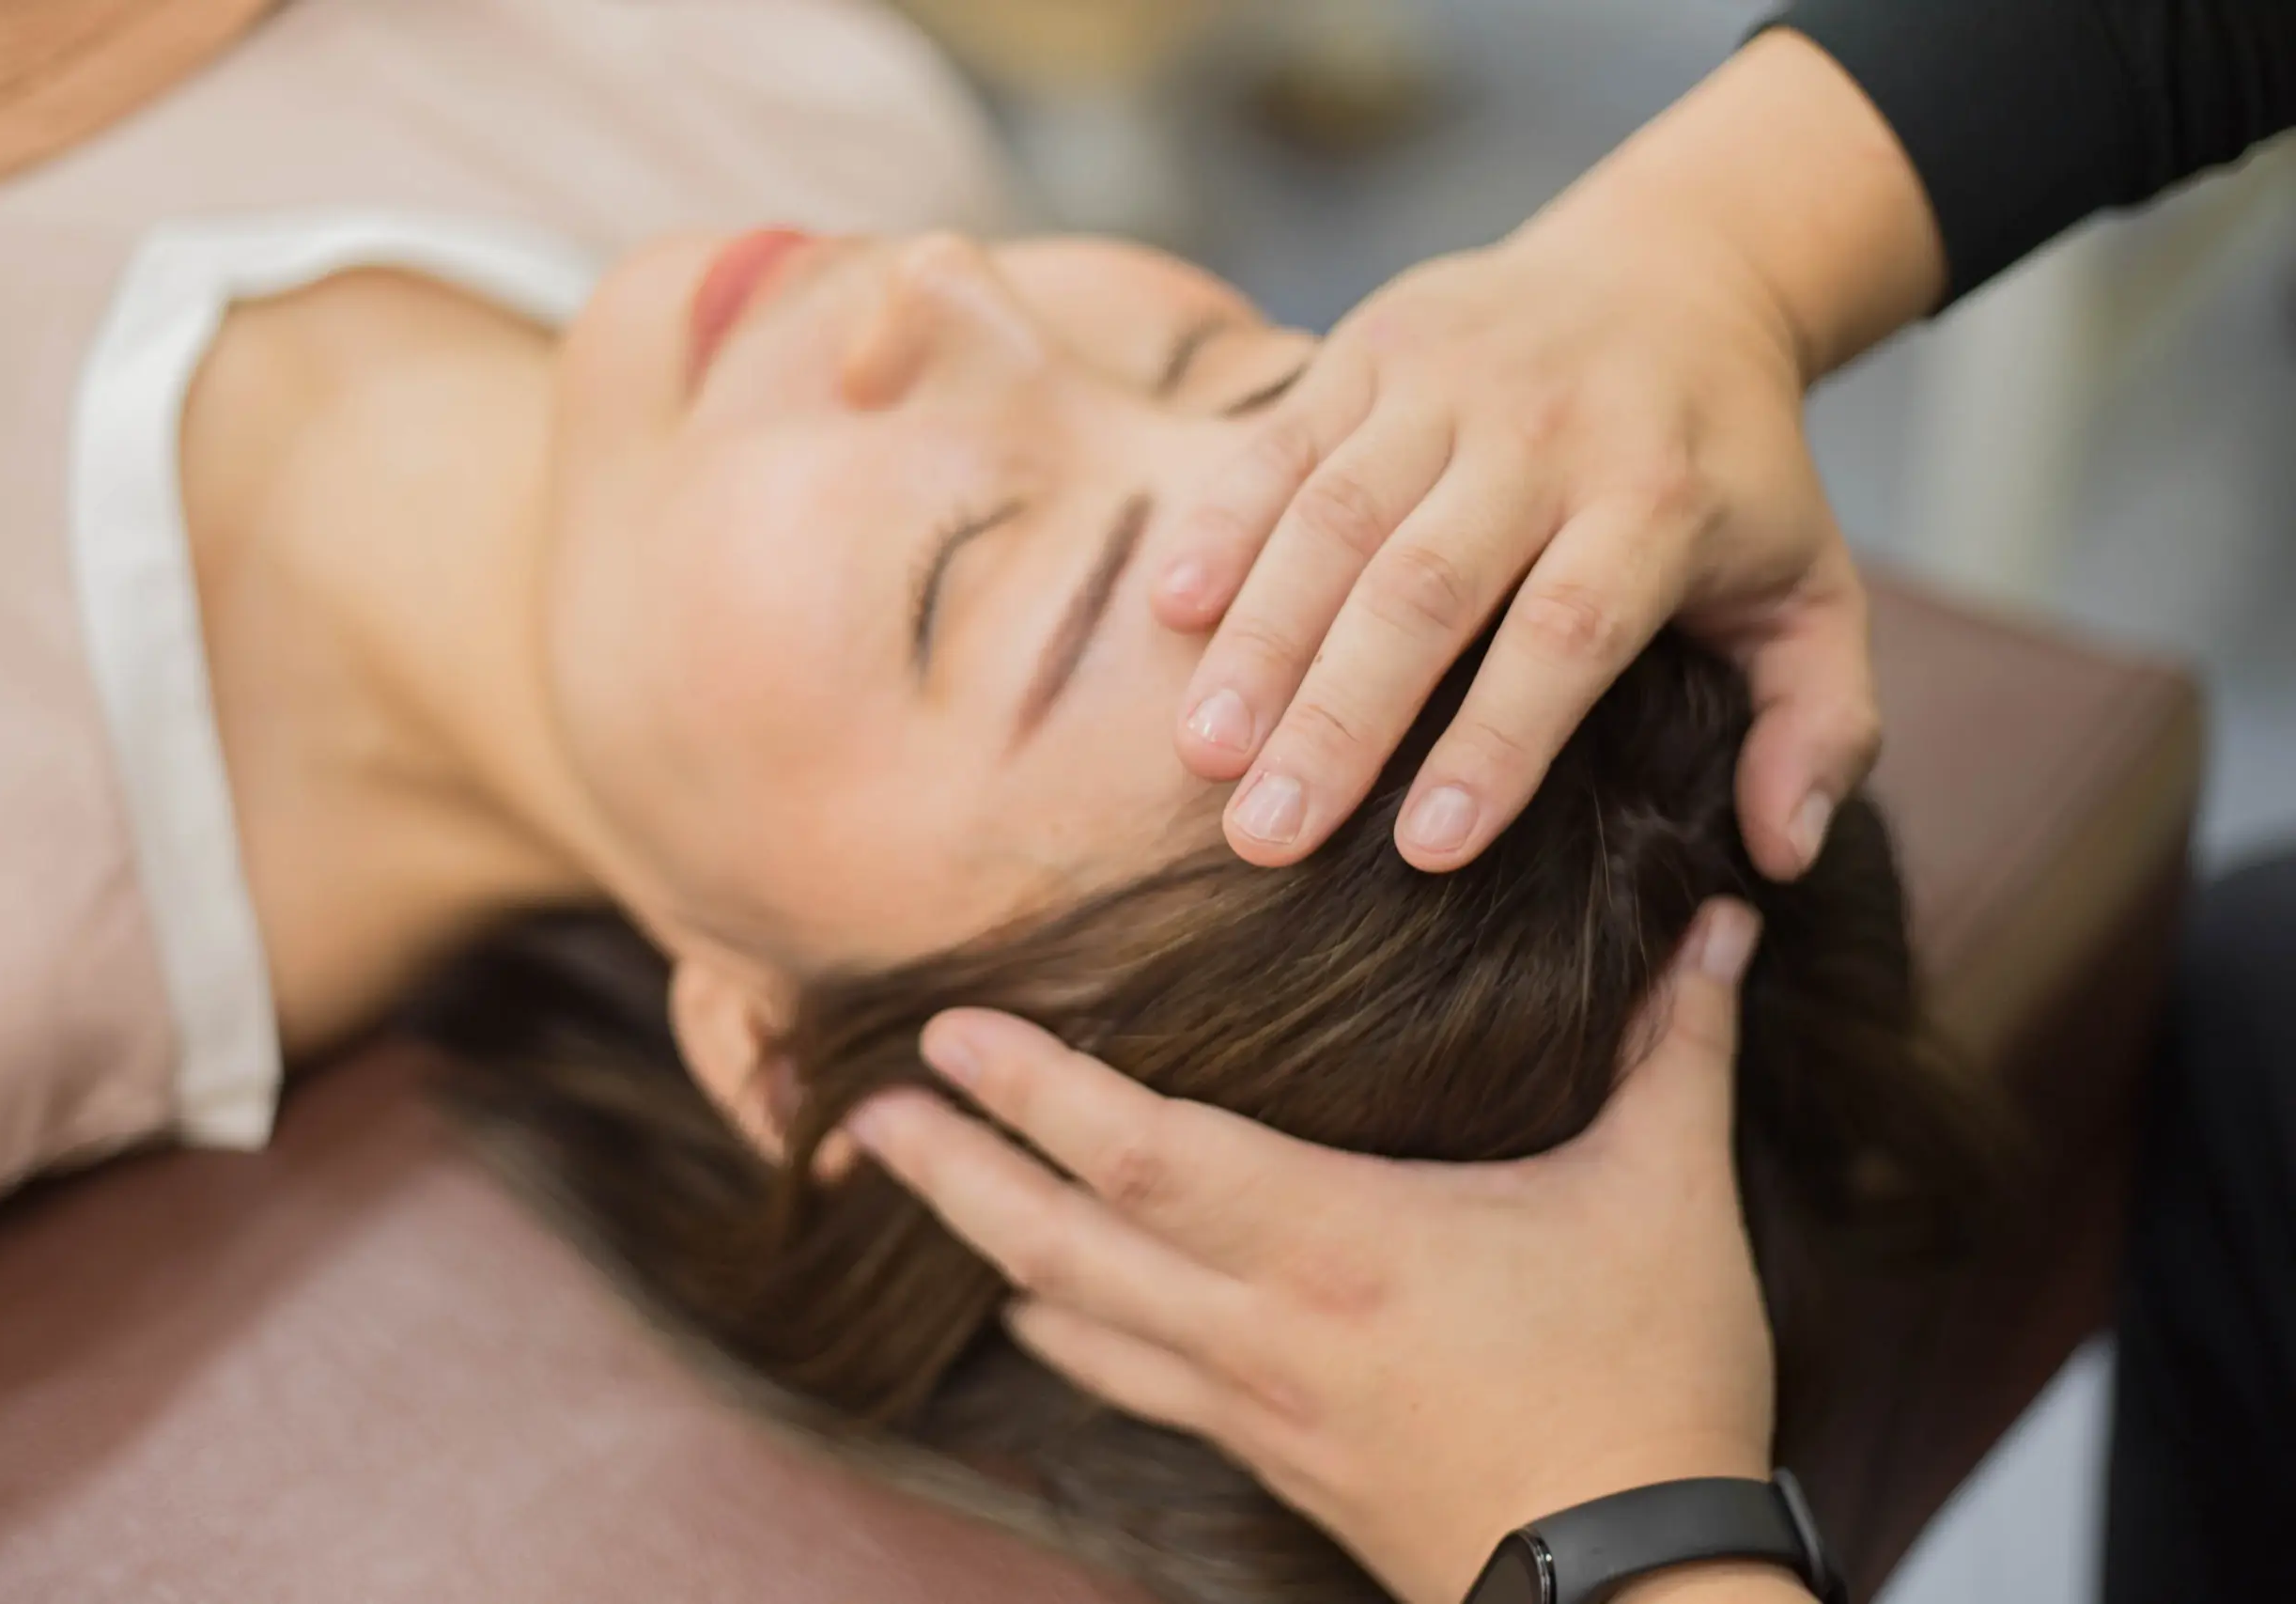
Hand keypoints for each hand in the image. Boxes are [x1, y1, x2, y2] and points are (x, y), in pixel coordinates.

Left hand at [847, 900, 1774, 1603]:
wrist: (1636, 1599)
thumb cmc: (1648, 1388)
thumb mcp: (1668, 1199)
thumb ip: (1678, 1047)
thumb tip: (1722, 921)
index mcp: (1336, 1245)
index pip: (1138, 1152)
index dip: (1030, 1089)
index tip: (946, 1032)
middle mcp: (1262, 1326)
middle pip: (1054, 1242)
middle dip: (945, 1173)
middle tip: (853, 1114)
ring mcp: (1253, 1403)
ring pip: (1073, 1320)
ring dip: (984, 1244)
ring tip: (919, 1185)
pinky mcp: (1269, 1457)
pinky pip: (1129, 1382)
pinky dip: (1064, 1327)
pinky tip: (1038, 1302)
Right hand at [1156, 30, 1941, 879]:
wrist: (1672, 273)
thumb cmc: (1731, 473)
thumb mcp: (1816, 591)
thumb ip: (1822, 726)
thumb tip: (1784, 858)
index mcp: (1659, 500)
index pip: (1568, 629)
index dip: (1498, 737)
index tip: (1428, 850)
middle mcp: (1548, 431)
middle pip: (1427, 586)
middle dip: (1338, 717)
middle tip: (1264, 838)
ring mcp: (1449, 380)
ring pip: (1337, 518)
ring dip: (1260, 638)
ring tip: (1204, 754)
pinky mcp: (1372, 346)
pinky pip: (1283, 440)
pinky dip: (1223, 522)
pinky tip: (1171, 613)